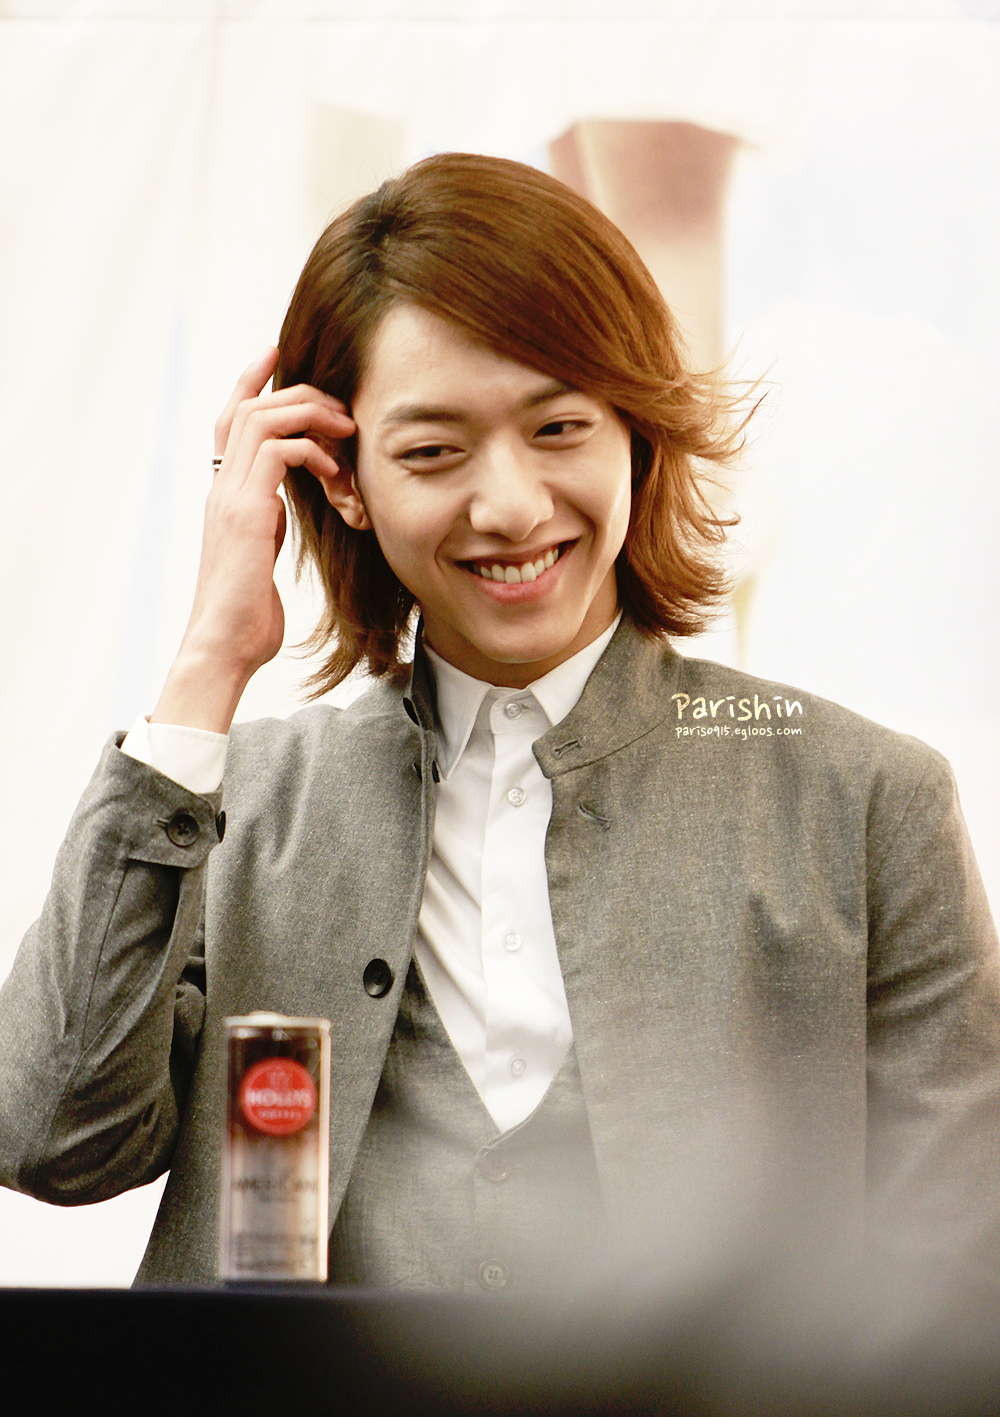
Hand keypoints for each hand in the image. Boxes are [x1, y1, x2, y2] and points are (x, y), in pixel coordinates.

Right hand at [150, 348, 356, 731]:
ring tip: (346, 432)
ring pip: (262, 418)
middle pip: (249, 407)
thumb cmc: (247, 612)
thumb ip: (269, 519)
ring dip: (311, 415)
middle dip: (299, 394)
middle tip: (342, 408)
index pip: (230, 419)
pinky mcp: (246, 512)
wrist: (226, 644)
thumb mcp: (261, 552)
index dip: (250, 381)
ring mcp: (230, 496)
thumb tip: (284, 504)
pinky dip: (313, 451)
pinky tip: (336, 475)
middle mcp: (223, 486)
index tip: (275, 352)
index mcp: (227, 492)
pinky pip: (278, 451)